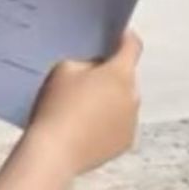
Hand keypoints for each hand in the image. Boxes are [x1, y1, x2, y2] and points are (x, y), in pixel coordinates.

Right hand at [25, 31, 142, 174]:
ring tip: (83, 110)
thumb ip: (85, 62)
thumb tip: (94, 68)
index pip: (133, 46)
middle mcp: (133, 95)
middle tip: (87, 82)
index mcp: (120, 73)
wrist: (54, 152)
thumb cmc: (57, 107)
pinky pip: (120, 125)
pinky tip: (87, 129)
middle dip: (111, 76)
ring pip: (124, 102)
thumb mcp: (64, 69)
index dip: (125, 39)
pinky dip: (109, 124)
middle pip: (126, 78)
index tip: (118, 37)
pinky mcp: (125, 142)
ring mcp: (132, 121)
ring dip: (111, 101)